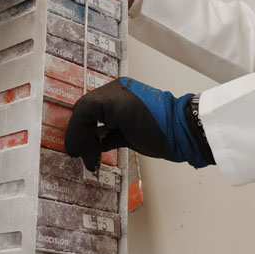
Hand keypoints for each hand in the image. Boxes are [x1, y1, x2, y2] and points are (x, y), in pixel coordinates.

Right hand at [64, 77, 213, 170]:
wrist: (183, 133)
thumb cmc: (155, 122)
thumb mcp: (120, 115)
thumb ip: (95, 126)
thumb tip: (79, 144)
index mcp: (113, 91)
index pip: (83, 109)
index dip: (74, 130)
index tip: (71, 150)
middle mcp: (115, 100)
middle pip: (87, 119)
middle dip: (82, 139)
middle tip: (80, 157)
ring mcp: (123, 114)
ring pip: (96, 128)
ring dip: (91, 144)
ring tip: (91, 162)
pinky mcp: (129, 129)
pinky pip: (107, 134)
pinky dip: (100, 145)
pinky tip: (97, 156)